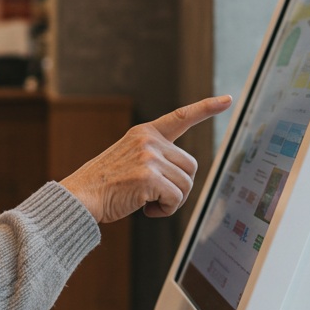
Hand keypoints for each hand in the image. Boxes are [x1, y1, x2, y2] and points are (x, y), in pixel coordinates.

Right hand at [61, 95, 232, 223]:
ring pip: (186, 184)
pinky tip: (146, 210)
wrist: (81, 196)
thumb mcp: (129, 158)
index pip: (180, 117)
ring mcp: (149, 157)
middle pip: (191, 166)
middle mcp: (149, 140)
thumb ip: (154, 157)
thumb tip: (184, 177)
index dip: (206, 108)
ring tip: (148, 203)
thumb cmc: (104, 184)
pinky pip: (176, 198)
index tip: (228, 100)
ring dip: (172, 200)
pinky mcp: (149, 177)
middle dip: (180, 186)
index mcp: (144, 133)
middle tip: (158, 197)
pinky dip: (166, 210)